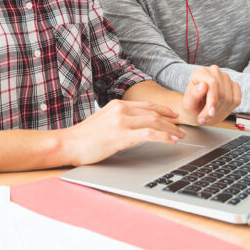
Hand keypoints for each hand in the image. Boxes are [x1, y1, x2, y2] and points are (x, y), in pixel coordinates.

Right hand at [61, 99, 186, 165]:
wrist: (68, 144)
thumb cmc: (83, 138)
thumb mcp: (103, 122)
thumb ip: (118, 120)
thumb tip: (133, 127)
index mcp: (116, 105)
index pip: (145, 105)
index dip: (162, 110)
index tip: (172, 115)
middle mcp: (120, 109)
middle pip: (153, 112)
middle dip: (170, 120)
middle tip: (181, 127)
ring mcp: (121, 121)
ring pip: (154, 121)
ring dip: (171, 129)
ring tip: (180, 136)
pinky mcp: (121, 135)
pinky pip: (149, 133)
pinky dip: (164, 136)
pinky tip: (171, 141)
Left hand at [179, 65, 240, 125]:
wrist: (197, 110)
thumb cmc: (191, 106)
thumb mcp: (188, 103)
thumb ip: (194, 94)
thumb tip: (203, 85)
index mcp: (200, 72)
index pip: (213, 83)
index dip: (213, 99)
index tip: (211, 113)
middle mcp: (214, 71)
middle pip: (222, 92)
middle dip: (215, 109)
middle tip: (204, 119)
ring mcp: (225, 78)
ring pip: (229, 98)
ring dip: (220, 111)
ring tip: (209, 116)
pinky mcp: (234, 86)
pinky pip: (237, 100)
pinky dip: (228, 109)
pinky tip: (218, 111)